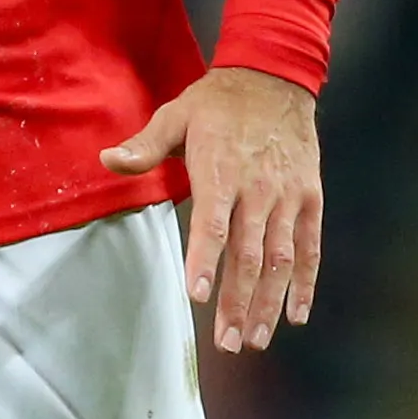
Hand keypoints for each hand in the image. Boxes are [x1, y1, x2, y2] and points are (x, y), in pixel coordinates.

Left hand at [102, 65, 322, 353]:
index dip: (206, 260)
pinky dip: (305, 282)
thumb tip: (106, 160)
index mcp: (221, 172)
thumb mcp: (176, 115)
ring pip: (281, 259)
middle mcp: (258, 189)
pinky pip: (310, 247)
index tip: (197, 295)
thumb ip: (144, 146)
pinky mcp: (309, 198)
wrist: (276, 76)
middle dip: (238, 302)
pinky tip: (296, 316)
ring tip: (256, 340)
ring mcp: (288, 197)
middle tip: (228, 342)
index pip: (213, 224)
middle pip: (248, 254)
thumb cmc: (219, 102)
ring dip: (269, 303)